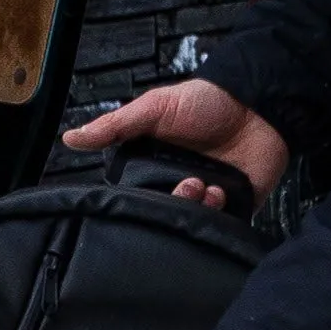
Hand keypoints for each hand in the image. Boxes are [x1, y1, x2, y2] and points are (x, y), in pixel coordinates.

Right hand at [61, 74, 290, 214]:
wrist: (259, 105)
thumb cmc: (207, 101)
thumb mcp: (156, 107)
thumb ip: (116, 126)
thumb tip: (71, 139)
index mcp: (154, 166)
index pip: (136, 195)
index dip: (137, 199)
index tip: (144, 193)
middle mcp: (177, 185)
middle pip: (163, 213)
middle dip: (173, 203)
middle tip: (187, 184)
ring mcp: (205, 198)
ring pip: (189, 223)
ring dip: (196, 208)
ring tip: (207, 188)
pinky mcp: (233, 208)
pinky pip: (220, 227)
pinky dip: (219, 216)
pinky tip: (223, 194)